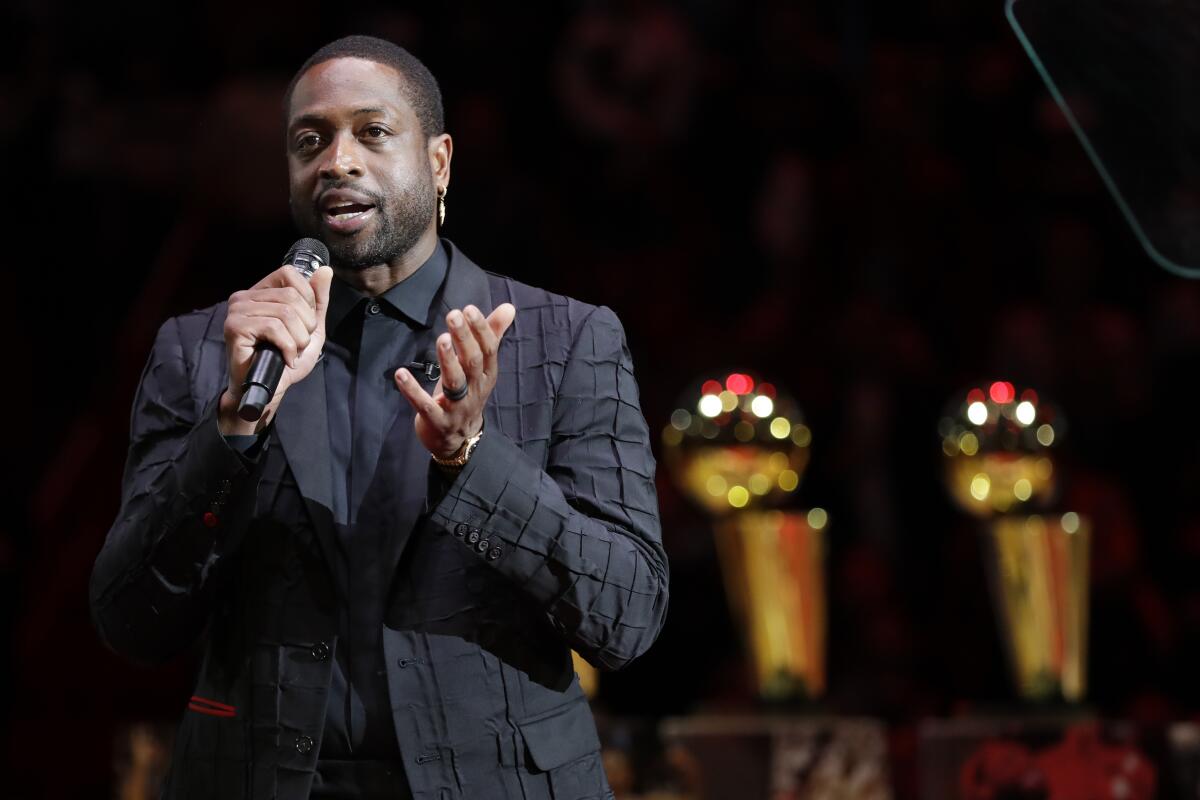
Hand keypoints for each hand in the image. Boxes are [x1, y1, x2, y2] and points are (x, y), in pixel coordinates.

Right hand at [218, 264, 332, 433]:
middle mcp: (244, 297)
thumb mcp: (310, 327)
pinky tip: (284, 358)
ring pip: (285, 312)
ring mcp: (237, 311)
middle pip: (291, 295)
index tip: (305, 323)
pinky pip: (274, 327)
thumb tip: (325, 270)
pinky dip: (288, 347)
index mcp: (260, 292)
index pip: (290, 274)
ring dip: (298, 339)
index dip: (307, 298)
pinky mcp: (235, 328)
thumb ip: (317, 300)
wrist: (269, 389)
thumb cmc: (285, 360)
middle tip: (298, 344)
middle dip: (306, 325)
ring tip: (291, 352)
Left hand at [394, 303, 515, 458]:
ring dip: (448, 360)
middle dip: (465, 338)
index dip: (481, 330)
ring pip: (455, 382)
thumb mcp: (480, 367)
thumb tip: (509, 308)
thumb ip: (492, 335)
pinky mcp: (437, 421)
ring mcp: (457, 407)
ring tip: (441, 339)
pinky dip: (413, 390)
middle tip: (454, 315)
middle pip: (473, 362)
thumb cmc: (467, 394)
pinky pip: (425, 405)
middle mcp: (475, 390)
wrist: (459, 440)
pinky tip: (401, 373)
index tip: (469, 309)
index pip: (488, 350)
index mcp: (486, 375)